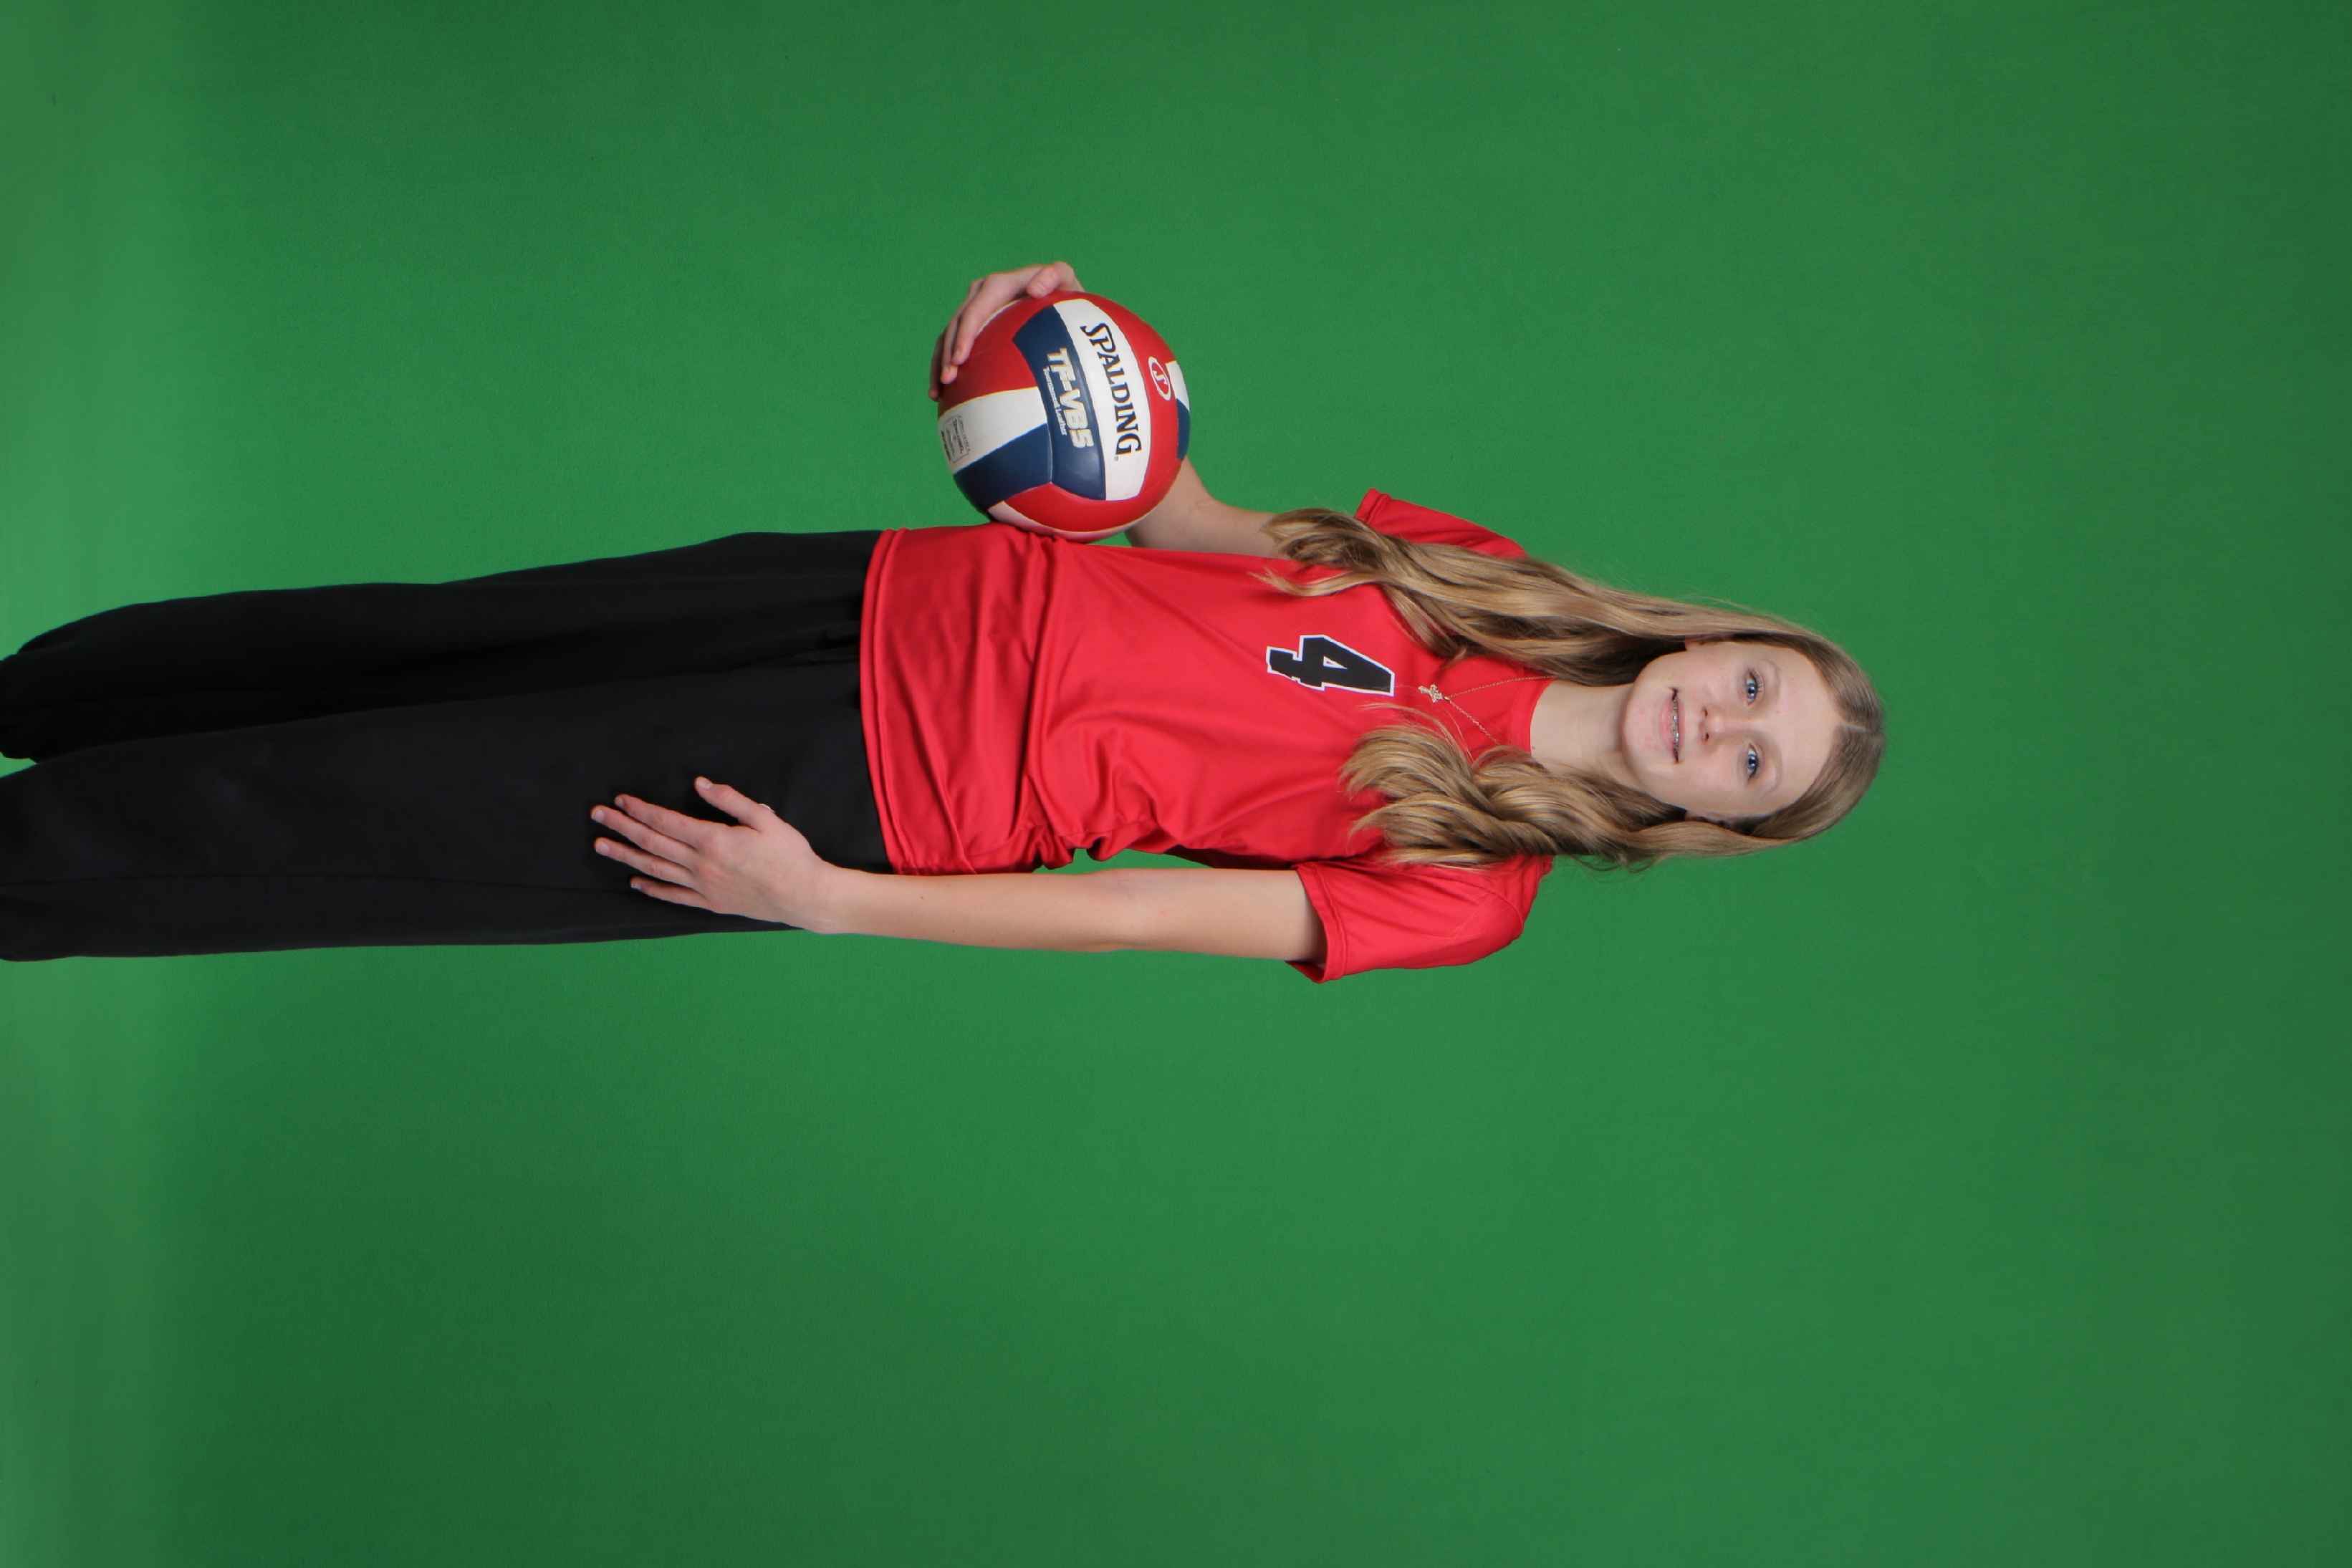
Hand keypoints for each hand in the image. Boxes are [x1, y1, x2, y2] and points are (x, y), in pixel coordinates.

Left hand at [590, 778, 841, 924]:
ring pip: (655, 868)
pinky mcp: (710, 902)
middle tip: (598, 816)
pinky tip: (635, 881)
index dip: (640, 809)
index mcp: (712, 840)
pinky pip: (673, 895)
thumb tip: (701, 784)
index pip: (666, 821)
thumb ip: (731, 800)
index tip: (621, 800)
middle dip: (622, 827)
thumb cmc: (790, 855)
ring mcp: (703, 887)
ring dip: (626, 855)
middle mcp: (701, 865)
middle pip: (653, 842)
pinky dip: (652, 888)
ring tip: (602, 846)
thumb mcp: (764, 819)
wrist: (804, 896)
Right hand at [928, 261, 1083, 399]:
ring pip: (948, 336)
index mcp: (998, 284)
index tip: (960, 359)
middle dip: (947, 352)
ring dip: (940, 363)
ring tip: (939, 390)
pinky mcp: (972, 327)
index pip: (976, 309)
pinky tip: (940, 393)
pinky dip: (944, 366)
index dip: (964, 333)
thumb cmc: (1063, 294)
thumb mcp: (1065, 279)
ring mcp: (975, 311)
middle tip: (947, 379)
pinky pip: (952, 346)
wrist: (1057, 303)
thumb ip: (1055, 275)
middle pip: (957, 324)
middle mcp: (981, 295)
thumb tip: (1035, 288)